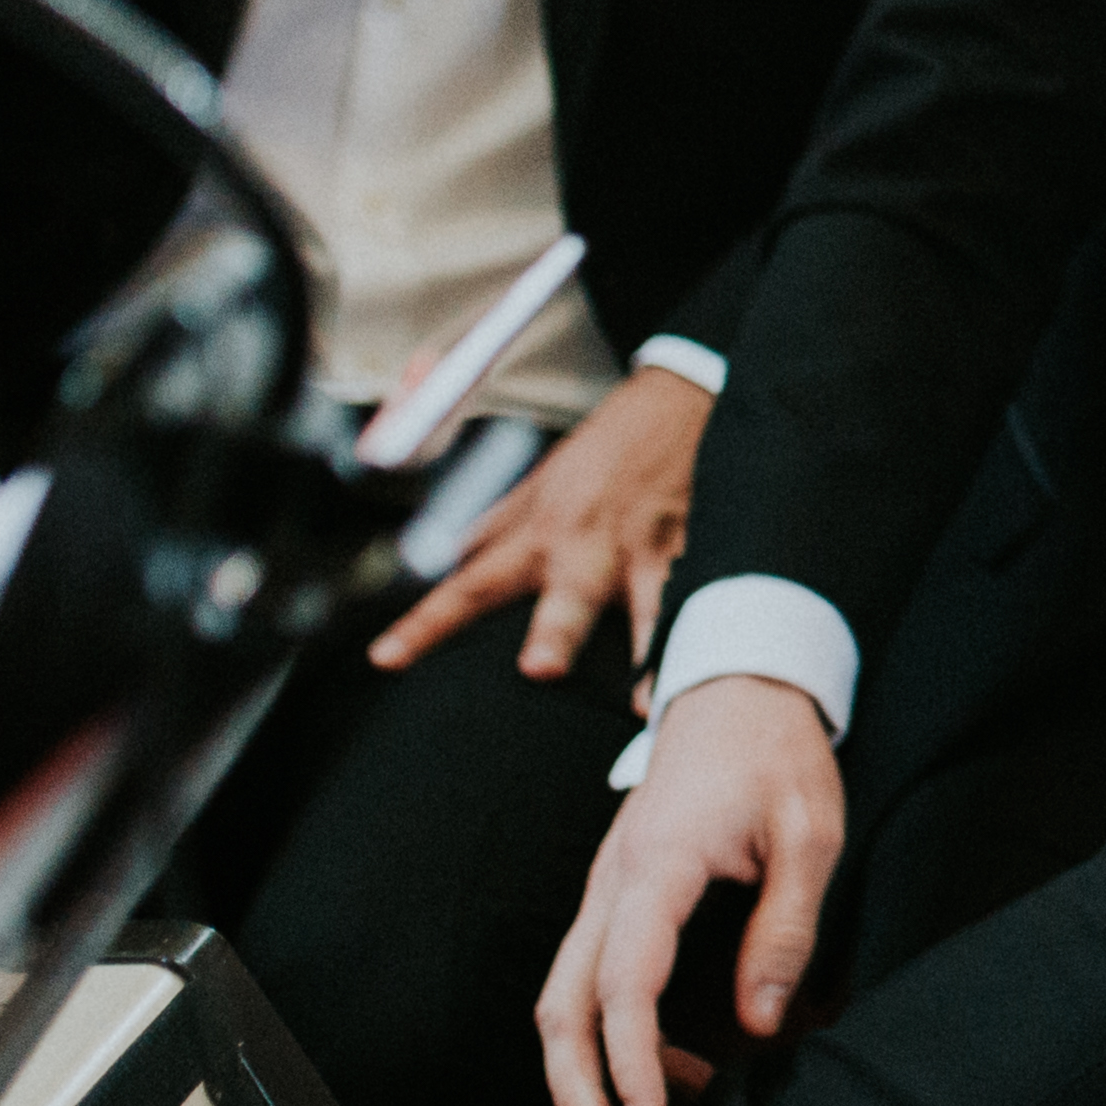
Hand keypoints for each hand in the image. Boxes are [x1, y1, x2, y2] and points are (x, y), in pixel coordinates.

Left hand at [369, 364, 712, 677]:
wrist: (678, 403)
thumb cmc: (603, 448)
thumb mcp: (538, 480)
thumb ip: (496, 527)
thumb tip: (449, 560)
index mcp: (540, 532)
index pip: (471, 584)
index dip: (427, 623)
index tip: (387, 657)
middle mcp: (588, 546)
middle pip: (566, 597)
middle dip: (555, 633)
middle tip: (540, 670)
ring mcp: (644, 551)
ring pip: (646, 608)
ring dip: (644, 654)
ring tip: (644, 703)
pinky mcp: (693, 550)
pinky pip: (699, 597)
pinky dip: (705, 632)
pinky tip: (718, 665)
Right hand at [534, 675, 839, 1105]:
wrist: (735, 691)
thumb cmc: (778, 756)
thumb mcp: (810, 834)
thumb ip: (785, 928)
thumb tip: (760, 1025)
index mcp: (656, 865)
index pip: (623, 981)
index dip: (630, 1061)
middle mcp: (611, 884)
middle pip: (562, 1003)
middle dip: (574, 1093)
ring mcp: (605, 892)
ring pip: (564, 997)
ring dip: (584, 1075)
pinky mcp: (616, 900)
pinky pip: (593, 979)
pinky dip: (614, 1037)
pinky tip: (666, 1075)